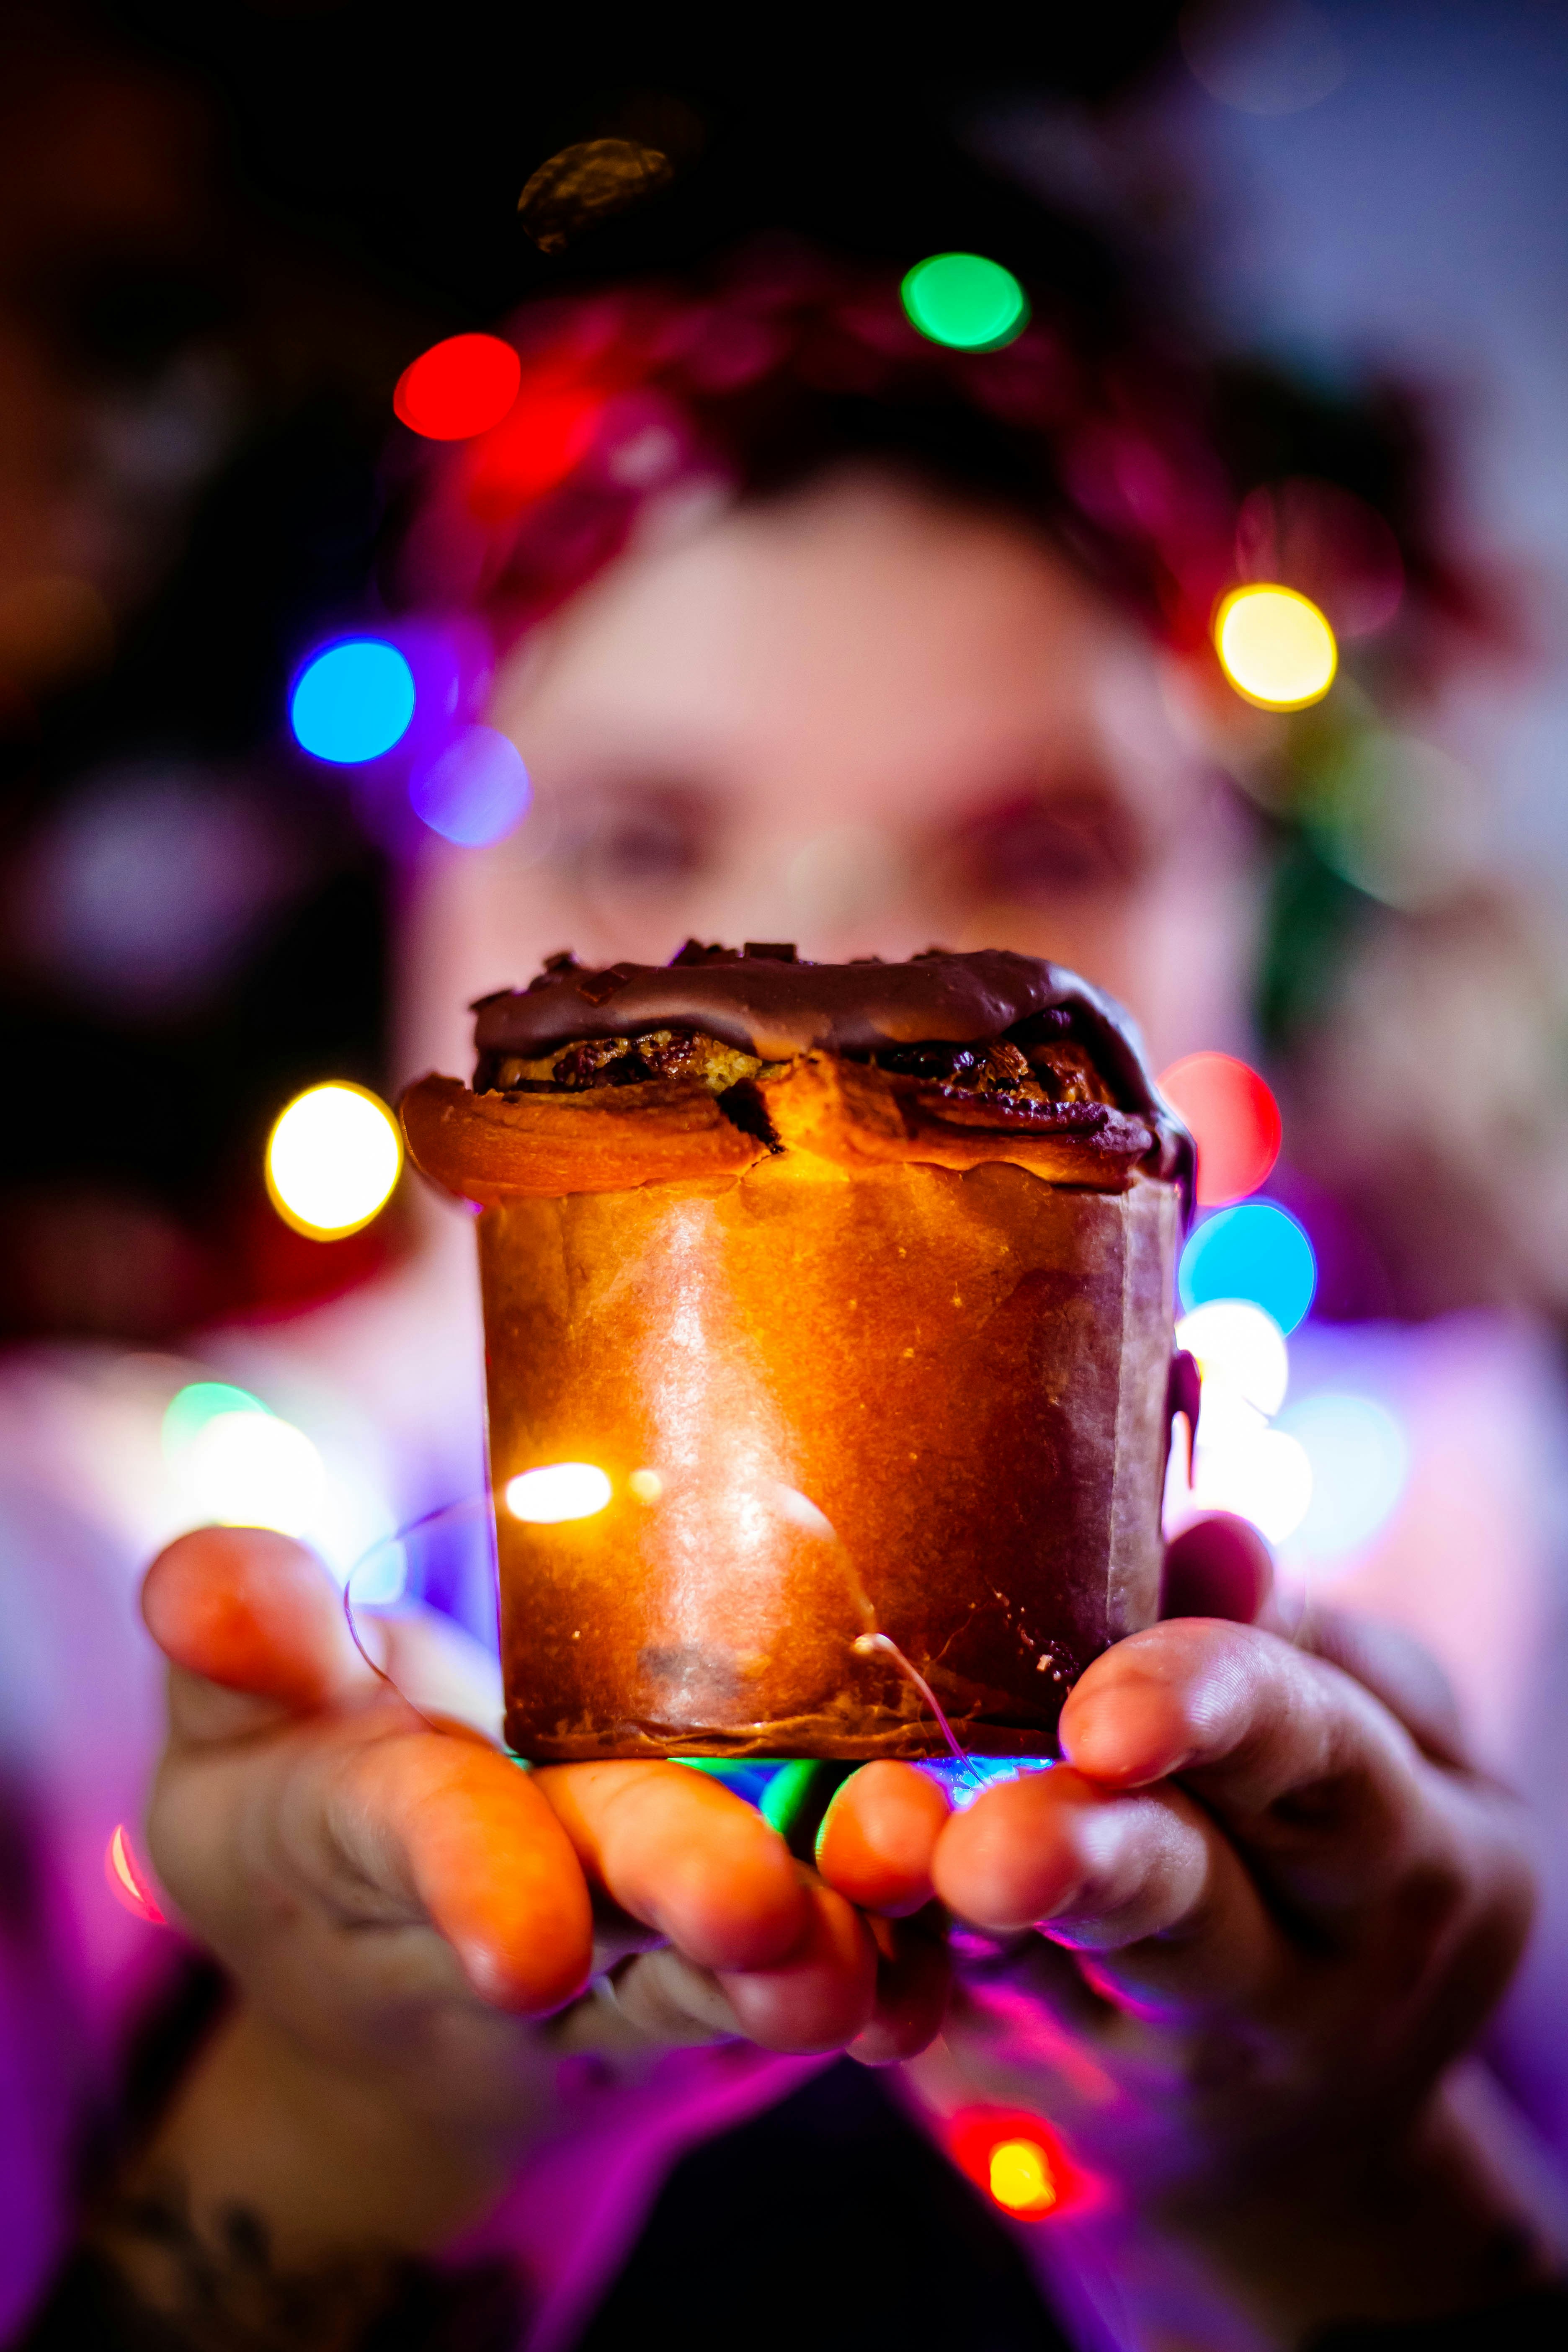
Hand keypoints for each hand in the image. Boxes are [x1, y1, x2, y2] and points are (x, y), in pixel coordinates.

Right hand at [134, 1527, 943, 2267]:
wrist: (427, 1954)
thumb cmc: (319, 1797)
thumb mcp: (245, 1722)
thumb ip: (242, 1644)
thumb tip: (205, 1585)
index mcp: (373, 1834)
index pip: (424, 1839)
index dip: (469, 1875)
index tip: (521, 1940)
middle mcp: (528, 1898)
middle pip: (612, 1894)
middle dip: (682, 1896)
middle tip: (757, 1910)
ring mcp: (645, 1939)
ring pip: (730, 1956)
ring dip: (811, 1953)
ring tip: (865, 1953)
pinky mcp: (745, 1945)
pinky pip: (826, 1965)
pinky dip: (887, 1975)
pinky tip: (935, 1971)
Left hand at [816, 1518, 1545, 2331]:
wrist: (1329, 2154)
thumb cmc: (1340, 1863)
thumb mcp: (1377, 1752)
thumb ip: (1291, 1646)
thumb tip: (1219, 1540)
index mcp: (1401, 1848)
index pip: (1305, 1751)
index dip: (1204, 1711)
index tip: (1107, 1716)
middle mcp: (1297, 1977)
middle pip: (1177, 1894)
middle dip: (1077, 1857)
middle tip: (982, 1846)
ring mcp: (1165, 2060)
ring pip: (1051, 1974)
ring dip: (957, 1920)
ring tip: (877, 1861)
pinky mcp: (1044, 2100)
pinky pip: (960, 2019)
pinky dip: (892, 1963)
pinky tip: (830, 1910)